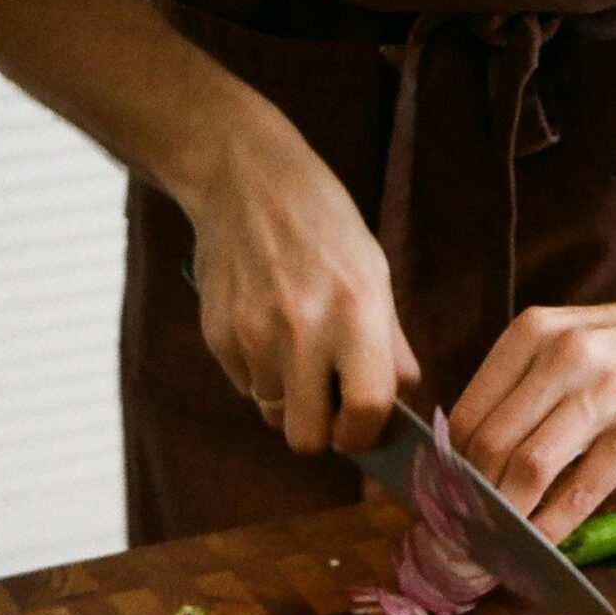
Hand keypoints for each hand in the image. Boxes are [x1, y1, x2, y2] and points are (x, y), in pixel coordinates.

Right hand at [174, 84, 418, 453]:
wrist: (244, 177)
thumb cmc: (323, 226)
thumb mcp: (374, 273)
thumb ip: (389, 347)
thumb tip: (397, 409)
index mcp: (356, 312)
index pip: (366, 410)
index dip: (364, 435)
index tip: (360, 430)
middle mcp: (303, 328)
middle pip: (306, 437)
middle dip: (319, 431)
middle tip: (326, 406)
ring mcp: (253, 333)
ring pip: (272, 413)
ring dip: (288, 397)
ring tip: (294, 348)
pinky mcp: (218, 333)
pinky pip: (244, 386)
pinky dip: (258, 372)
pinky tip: (264, 327)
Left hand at [447, 291, 615, 541]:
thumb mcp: (566, 341)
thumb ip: (521, 386)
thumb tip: (469, 460)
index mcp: (531, 334)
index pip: (466, 415)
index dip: (447, 470)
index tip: (443, 503)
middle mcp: (562, 357)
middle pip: (490, 446)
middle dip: (470, 500)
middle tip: (463, 534)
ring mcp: (604, 393)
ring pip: (528, 468)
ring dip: (505, 517)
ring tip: (494, 544)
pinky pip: (581, 491)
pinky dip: (553, 526)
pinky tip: (540, 546)